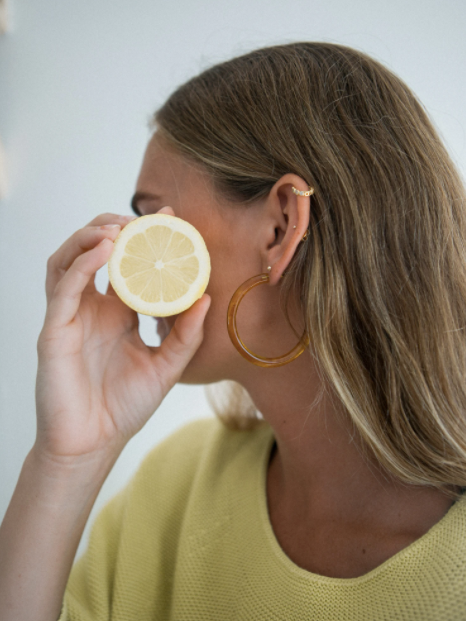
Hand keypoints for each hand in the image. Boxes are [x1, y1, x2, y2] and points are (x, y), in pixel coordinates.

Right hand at [34, 207, 210, 462]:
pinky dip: (81, 262)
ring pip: (69, 259)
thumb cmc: (125, 407)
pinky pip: (64, 286)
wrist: (94, 443)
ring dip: (90, 236)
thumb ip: (186, 335)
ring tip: (118, 227)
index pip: (128, 265)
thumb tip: (207, 298)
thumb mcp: (167, 367)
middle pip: (93, 253)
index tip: (169, 218)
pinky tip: (104, 249)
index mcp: (117, 314)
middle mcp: (92, 308)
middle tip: (140, 219)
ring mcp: (71, 315)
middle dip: (113, 228)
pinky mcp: (55, 328)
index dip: (143, 240)